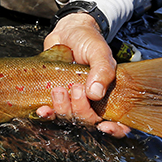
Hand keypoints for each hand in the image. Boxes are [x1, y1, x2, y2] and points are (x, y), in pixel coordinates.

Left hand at [36, 12, 130, 137]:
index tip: (104, 127)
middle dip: (81, 110)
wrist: (67, 31)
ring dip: (63, 109)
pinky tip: (42, 109)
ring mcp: (73, 102)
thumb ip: (102, 70)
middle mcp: (92, 102)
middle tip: (76, 89)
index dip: (114, 130)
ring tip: (58, 90)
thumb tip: (95, 93)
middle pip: (89, 121)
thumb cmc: (88, 40)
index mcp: (110, 95)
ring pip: (69, 118)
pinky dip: (47, 114)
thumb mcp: (99, 51)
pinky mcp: (55, 99)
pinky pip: (51, 114)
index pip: (119, 122)